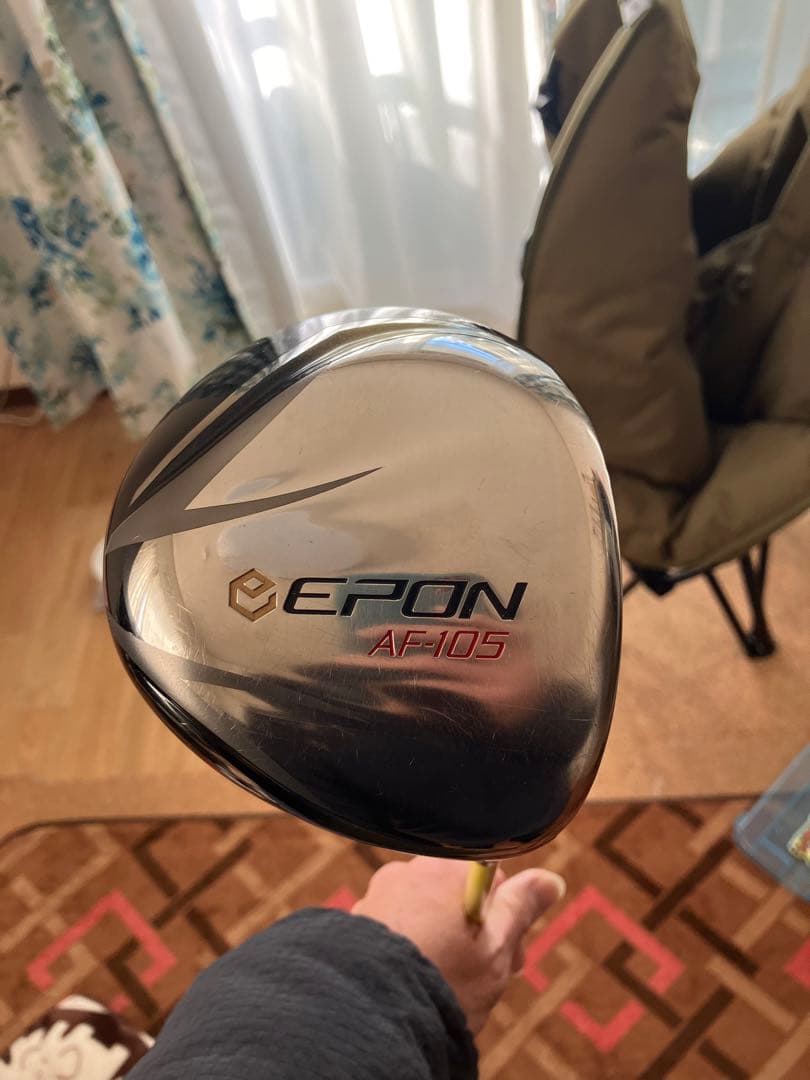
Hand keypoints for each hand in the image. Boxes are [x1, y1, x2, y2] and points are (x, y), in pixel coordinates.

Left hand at [352, 856, 564, 1032]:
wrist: (371, 1011)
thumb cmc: (441, 979)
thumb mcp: (495, 950)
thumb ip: (521, 909)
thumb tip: (550, 879)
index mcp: (449, 868)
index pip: (492, 876)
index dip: (505, 916)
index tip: (508, 953)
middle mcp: (411, 869)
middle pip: (456, 891)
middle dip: (472, 927)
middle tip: (481, 975)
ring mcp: (380, 891)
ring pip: (424, 908)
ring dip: (438, 936)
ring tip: (443, 980)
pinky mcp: (358, 917)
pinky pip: (395, 923)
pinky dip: (407, 944)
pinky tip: (413, 976)